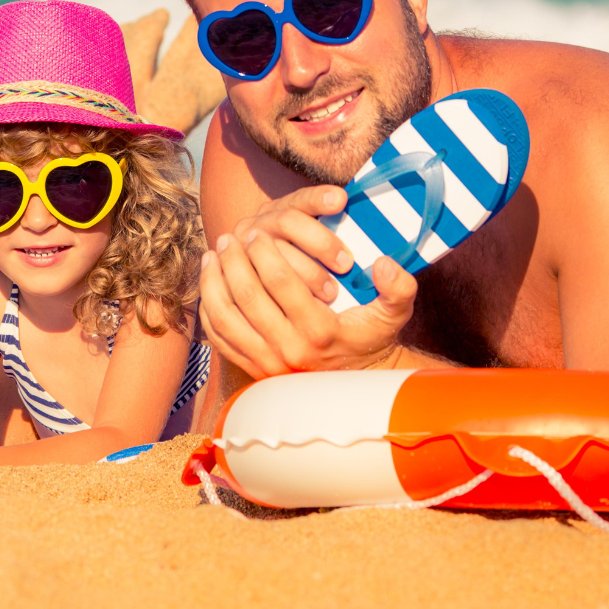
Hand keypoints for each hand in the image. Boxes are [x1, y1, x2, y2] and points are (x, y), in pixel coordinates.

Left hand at [198, 187, 416, 376]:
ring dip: (214, 281)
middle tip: (230, 237)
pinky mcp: (252, 368)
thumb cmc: (370, 336)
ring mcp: (266, 363)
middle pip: (248, 295)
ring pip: (226, 316)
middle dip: (234, 260)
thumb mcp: (394, 313)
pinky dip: (209, 308)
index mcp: (320, 332)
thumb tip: (383, 265)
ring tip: (213, 255)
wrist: (354, 376)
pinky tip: (209, 284)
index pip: (281, 281)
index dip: (264, 251)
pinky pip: (219, 337)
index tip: (256, 231)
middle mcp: (289, 350)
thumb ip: (399, 287)